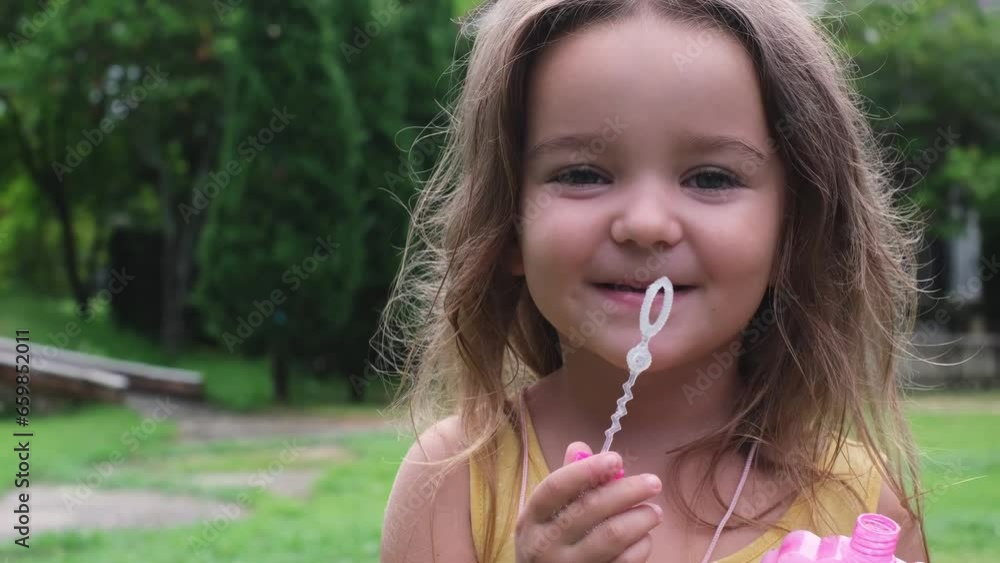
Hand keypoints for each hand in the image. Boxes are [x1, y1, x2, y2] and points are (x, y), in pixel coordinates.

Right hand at [514, 441, 662, 562]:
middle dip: (627, 491)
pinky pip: (623, 562)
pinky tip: (644, 538)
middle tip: (653, 483)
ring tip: (654, 511)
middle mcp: (545, 543)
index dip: (587, 469)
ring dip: (640, 518)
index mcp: (532, 518)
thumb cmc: (547, 543)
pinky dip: (641, 547)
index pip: (557, 487)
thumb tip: (581, 447)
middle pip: (590, 509)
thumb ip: (565, 481)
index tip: (616, 459)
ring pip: (612, 536)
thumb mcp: (544, 515)